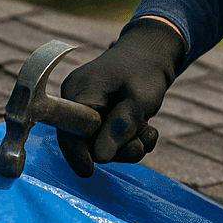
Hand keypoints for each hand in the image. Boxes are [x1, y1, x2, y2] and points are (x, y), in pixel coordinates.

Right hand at [56, 18, 185, 176]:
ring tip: (149, 133)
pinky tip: (147, 130)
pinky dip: (129, 138)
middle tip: (142, 143)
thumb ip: (121, 126)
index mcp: (78, 93)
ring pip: (102, 142)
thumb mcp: (140, 99)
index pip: (68, 132)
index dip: (78, 154)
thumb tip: (100, 157)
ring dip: (128, 145)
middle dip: (117, 149)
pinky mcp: (100, 114)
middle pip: (86, 142)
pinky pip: (110, 136)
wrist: (154, 51)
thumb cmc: (146, 70)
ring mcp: (88, 108)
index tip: (89, 172)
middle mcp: (76, 101)